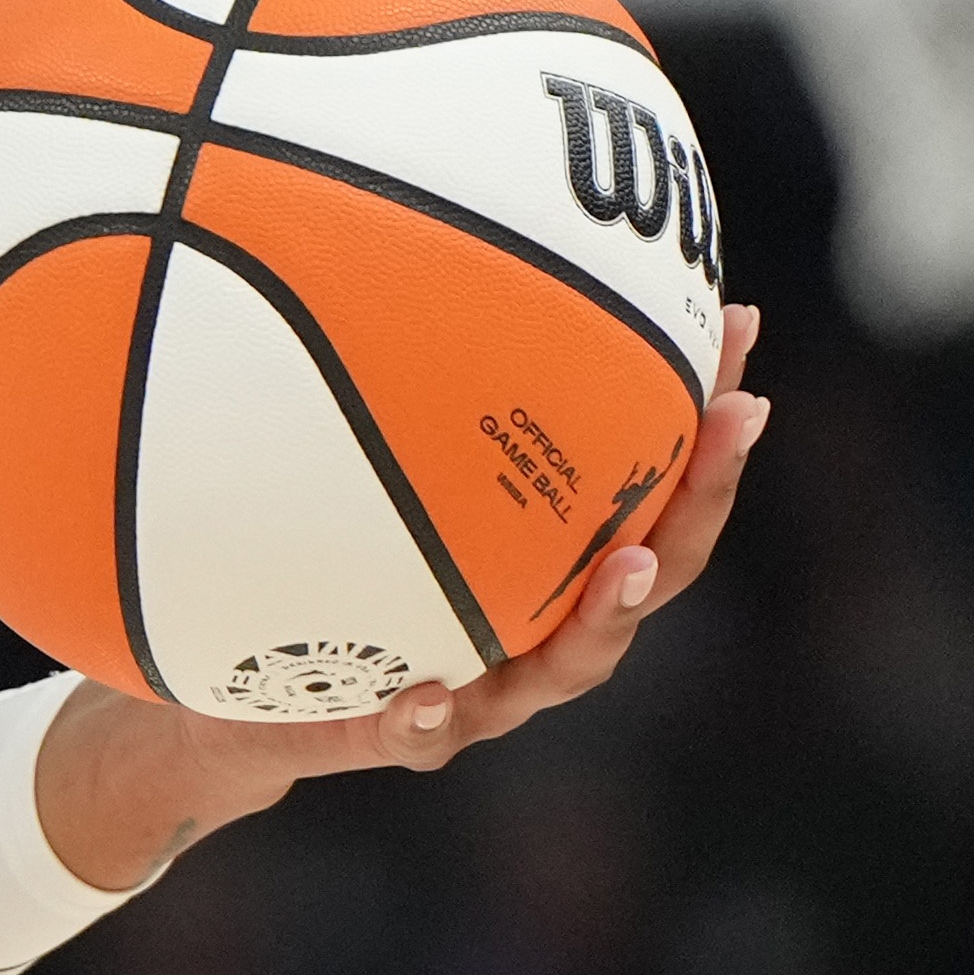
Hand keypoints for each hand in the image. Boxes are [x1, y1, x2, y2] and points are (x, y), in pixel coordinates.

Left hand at [34, 305, 769, 891]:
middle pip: (654, 567)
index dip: (704, 410)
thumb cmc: (307, 574)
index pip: (651, 481)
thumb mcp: (333, 467)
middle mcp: (537, 624)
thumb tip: (376, 236)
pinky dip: (432, 716)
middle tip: (735, 420)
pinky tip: (427, 690)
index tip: (741, 324)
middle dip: (702, 495)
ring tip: (629, 564)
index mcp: (545, 560)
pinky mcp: (403, 738)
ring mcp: (483, 689)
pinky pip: (425, 735)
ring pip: (570, 665)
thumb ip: (372, 386)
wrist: (232, 707)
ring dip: (607, 615)